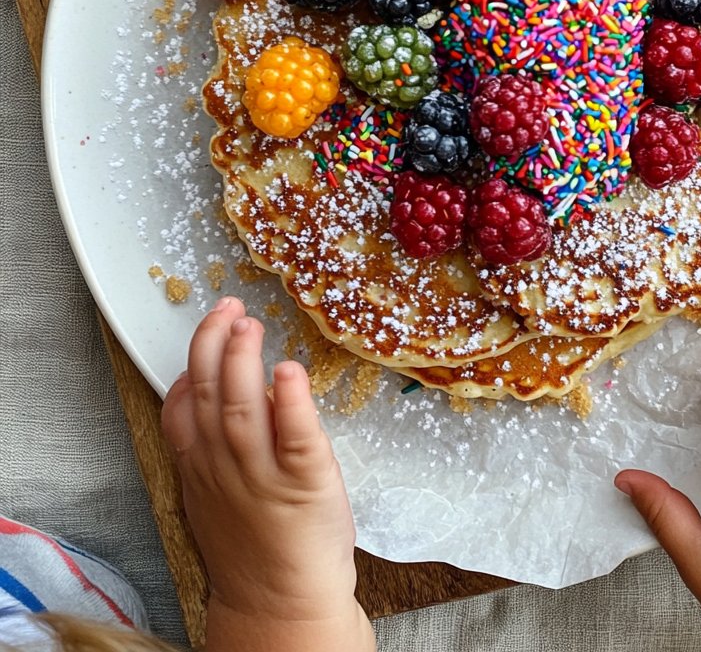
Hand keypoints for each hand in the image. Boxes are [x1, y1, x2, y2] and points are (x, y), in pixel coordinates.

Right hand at [161, 297, 374, 651]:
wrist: (280, 604)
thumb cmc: (255, 545)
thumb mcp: (213, 493)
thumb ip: (210, 443)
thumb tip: (219, 387)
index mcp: (203, 466)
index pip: (184, 403)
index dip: (194, 357)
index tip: (210, 323)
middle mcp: (226, 465)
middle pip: (209, 395)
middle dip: (214, 345)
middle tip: (229, 307)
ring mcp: (263, 474)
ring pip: (241, 408)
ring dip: (242, 363)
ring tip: (249, 326)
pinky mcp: (305, 481)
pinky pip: (295, 436)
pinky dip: (289, 402)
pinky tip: (288, 372)